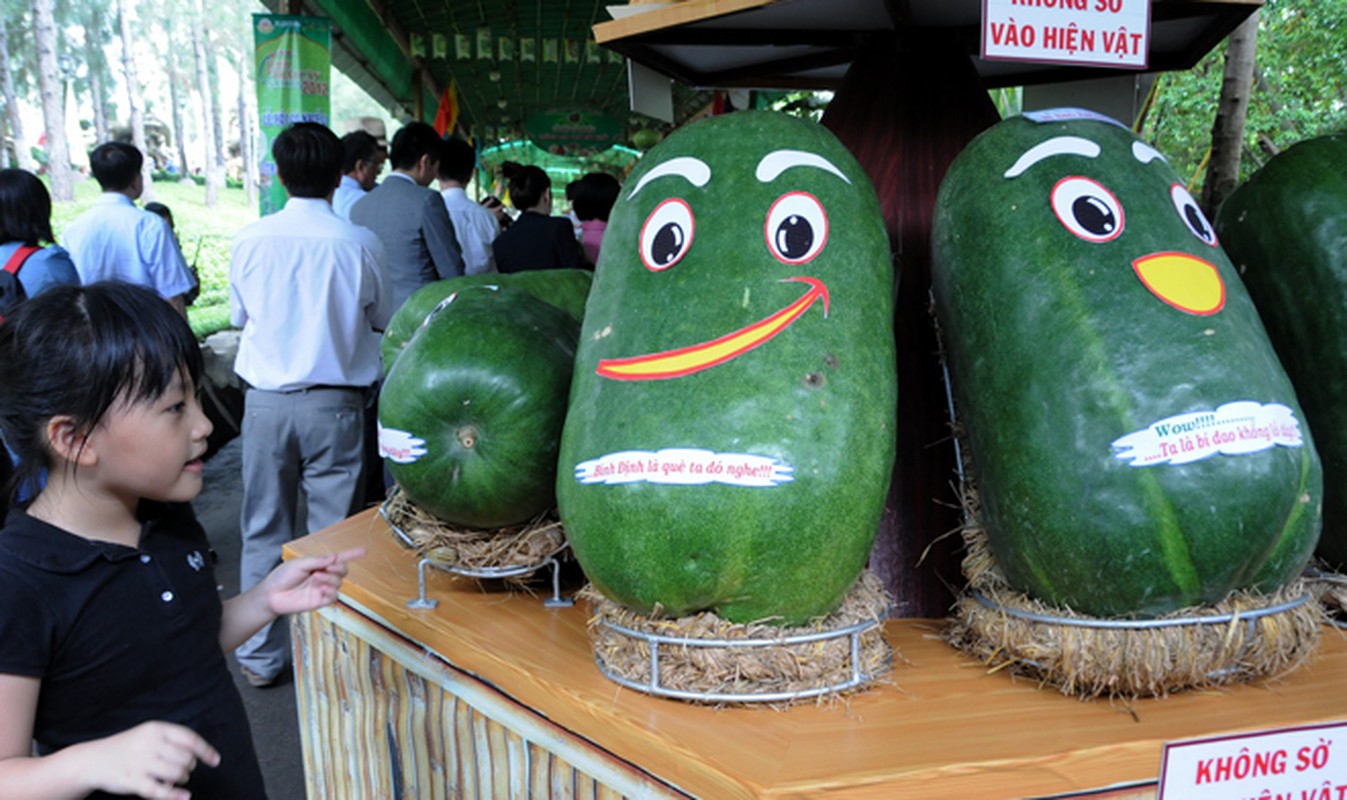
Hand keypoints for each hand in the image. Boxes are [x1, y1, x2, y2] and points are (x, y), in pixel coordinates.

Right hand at [83, 721, 218, 798]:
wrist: (92, 760)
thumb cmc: (127, 748)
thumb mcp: (148, 735)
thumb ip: (171, 742)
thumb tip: (197, 757)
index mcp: (155, 729)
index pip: (189, 739)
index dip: (206, 750)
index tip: (215, 760)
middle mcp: (149, 743)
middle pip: (186, 758)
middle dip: (189, 768)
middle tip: (182, 771)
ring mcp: (140, 762)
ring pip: (176, 773)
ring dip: (181, 779)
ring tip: (173, 779)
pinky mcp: (132, 781)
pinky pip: (160, 790)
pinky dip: (175, 795)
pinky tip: (184, 797)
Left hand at [262, 547, 365, 615]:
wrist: (272, 595)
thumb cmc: (282, 577)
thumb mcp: (299, 564)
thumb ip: (317, 561)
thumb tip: (334, 557)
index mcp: (318, 564)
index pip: (338, 558)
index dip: (352, 554)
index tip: (364, 551)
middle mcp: (323, 576)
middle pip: (342, 570)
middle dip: (339, 568)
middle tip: (327, 568)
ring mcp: (322, 588)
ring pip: (339, 583)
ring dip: (330, 579)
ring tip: (316, 579)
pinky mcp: (320, 600)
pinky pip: (334, 596)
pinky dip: (330, 592)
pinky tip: (321, 589)